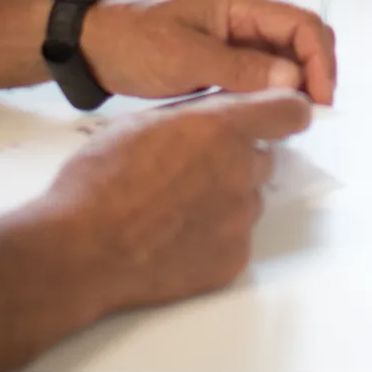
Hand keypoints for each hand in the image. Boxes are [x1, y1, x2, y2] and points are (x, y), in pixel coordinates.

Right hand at [37, 90, 312, 313]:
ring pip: (246, 201)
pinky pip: (234, 240)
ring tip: (172, 209)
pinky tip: (173, 238)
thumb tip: (214, 113)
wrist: (82, 250)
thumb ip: (192, 115)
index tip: (273, 119)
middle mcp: (242, 172)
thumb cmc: (99, 182)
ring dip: (223, 200)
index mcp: (224, 129)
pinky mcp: (232, 260)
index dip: (283, 113)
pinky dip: (212, 237)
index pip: (290, 112)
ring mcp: (240, 221)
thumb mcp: (141, 123)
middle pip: (262, 160)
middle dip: (235, 161)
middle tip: (190, 171)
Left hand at [79, 0, 338, 103]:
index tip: (320, 102)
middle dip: (314, 74)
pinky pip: (258, 72)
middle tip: (309, 117)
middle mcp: (243, 16)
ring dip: (293, 85)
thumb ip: (240, 69)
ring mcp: (232, 37)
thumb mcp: (185, 58)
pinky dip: (269, 92)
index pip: (303, 24)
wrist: (86, 42)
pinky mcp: (219, 57)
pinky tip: (262, 116)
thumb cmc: (131, 43)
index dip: (320, 62)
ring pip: (282, 58)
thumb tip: (293, 81)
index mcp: (239, 4)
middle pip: (300, 39)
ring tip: (289, 121)